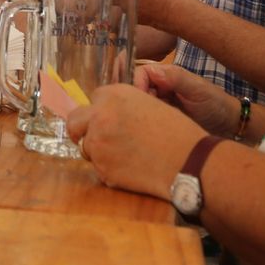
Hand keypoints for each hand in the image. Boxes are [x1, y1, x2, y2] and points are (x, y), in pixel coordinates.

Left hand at [65, 84, 205, 200]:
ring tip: (125, 155)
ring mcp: (98, 144)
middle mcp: (100, 116)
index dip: (101, 109)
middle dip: (82, 128)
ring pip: (86, 146)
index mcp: (114, 95)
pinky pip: (98, 168)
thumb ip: (123, 106)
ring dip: (98, 150)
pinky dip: (110, 169)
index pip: (93, 98)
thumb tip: (107, 113)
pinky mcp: (102, 169)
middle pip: (75, 121)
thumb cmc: (177, 132)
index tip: (108, 118)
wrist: (189, 161)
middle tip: (95, 136)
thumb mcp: (149, 104)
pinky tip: (131, 169)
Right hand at [134, 62, 241, 137]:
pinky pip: (146, 117)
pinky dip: (145, 122)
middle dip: (135, 100)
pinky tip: (149, 130)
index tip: (138, 102)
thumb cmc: (216, 104)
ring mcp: (161, 103)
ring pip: (139, 104)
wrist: (229, 126)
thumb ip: (176, 79)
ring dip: (140, 112)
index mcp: (167, 74)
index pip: (140, 73)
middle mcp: (160, 87)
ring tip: (147, 124)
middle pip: (135, 88)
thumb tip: (151, 72)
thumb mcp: (197, 90)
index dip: (135, 84)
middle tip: (144, 115)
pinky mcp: (162, 118)